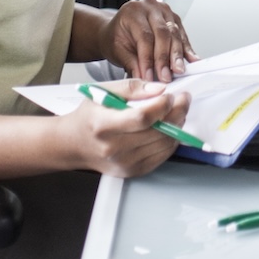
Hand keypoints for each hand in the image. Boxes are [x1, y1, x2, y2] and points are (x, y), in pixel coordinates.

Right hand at [56, 82, 190, 177]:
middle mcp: (114, 149)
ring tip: (177, 111)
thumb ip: (132, 87)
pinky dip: (172, 140)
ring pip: (164, 144)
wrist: (75, 145)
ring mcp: (125, 163)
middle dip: (177, 112)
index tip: (171, 94)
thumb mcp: (103, 92)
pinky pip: (162, 156)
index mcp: (104, 126)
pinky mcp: (133, 171)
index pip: (142, 118)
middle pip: (157, 132)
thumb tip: (159, 89)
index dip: (162, 105)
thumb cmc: (89, 117)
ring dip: (178, 125)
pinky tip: (170, 127)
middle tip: (183, 98)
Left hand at [103, 0, 196, 83]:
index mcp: (132, 11)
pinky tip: (191, 59)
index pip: (145, 37)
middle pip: (163, 33)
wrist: (115, 31)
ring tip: (178, 70)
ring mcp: (163, 10)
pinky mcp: (173, 17)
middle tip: (165, 76)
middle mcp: (149, 6)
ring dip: (178, 54)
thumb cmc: (114, 38)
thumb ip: (131, 63)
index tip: (149, 77)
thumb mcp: (117, 51)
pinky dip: (186, 48)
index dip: (148, 59)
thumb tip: (144, 78)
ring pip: (175, 32)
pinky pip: (182, 33)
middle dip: (165, 58)